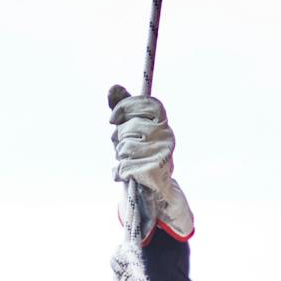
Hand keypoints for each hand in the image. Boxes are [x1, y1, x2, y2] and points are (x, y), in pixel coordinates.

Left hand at [108, 86, 195, 240]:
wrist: (154, 193)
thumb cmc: (140, 156)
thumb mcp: (130, 130)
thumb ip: (123, 109)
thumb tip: (113, 87)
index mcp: (162, 123)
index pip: (146, 103)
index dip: (126, 108)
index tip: (113, 120)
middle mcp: (167, 136)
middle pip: (130, 127)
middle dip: (120, 139)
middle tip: (125, 150)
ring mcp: (163, 155)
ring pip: (126, 148)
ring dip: (120, 159)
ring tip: (128, 164)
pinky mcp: (156, 173)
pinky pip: (126, 168)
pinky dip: (120, 173)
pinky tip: (126, 176)